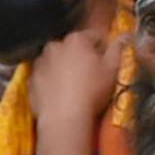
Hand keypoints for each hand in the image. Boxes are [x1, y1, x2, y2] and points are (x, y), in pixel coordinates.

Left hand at [32, 18, 120, 146]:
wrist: (64, 118)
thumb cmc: (92, 91)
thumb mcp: (113, 69)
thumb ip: (118, 49)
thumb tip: (124, 36)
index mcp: (76, 39)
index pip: (94, 37)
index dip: (102, 49)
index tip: (106, 64)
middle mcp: (54, 46)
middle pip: (72, 48)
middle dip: (81, 57)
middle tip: (90, 77)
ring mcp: (39, 63)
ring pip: (56, 62)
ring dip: (64, 68)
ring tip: (73, 88)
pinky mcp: (30, 80)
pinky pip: (45, 77)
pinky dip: (51, 82)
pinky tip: (59, 96)